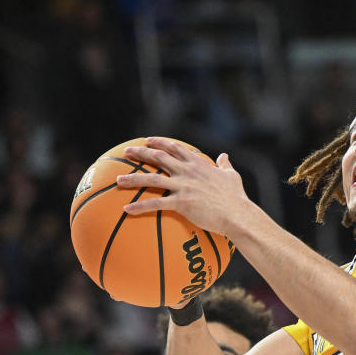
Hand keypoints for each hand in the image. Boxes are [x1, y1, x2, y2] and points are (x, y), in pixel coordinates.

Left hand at [118, 138, 246, 234]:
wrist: (238, 214)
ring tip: (118, 181)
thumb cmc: (237, 198)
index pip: (174, 148)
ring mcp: (183, 186)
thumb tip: (225, 156)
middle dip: (140, 153)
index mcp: (197, 164)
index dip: (159, 142)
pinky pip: (155, 204)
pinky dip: (140, 206)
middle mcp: (187, 171)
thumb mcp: (232, 176)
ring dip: (133, 179)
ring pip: (151, 179)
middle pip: (158, 157)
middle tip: (126, 152)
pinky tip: (127, 210)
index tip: (148, 140)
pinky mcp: (181, 203)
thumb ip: (225, 165)